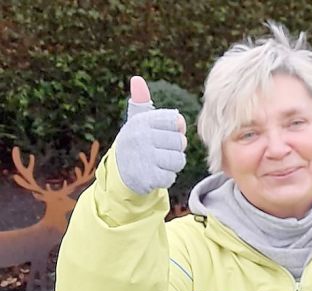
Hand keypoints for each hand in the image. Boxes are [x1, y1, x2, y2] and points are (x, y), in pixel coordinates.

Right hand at [114, 76, 187, 194]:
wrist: (119, 173)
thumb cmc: (135, 143)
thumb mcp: (136, 122)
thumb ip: (141, 102)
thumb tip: (137, 79)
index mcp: (142, 120)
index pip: (177, 122)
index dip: (175, 131)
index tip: (163, 135)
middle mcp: (141, 136)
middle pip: (181, 142)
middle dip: (174, 149)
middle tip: (159, 151)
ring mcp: (144, 157)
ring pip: (179, 160)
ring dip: (172, 165)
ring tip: (158, 162)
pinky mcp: (147, 177)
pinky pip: (171, 176)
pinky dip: (166, 177)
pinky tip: (154, 174)